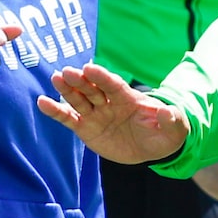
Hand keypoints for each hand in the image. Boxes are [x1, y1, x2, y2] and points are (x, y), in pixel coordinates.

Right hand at [38, 63, 188, 164]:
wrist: (150, 148)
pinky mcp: (86, 128)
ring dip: (67, 90)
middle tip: (67, 72)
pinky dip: (56, 111)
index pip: (113, 85)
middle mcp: (109, 102)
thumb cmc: (163, 134)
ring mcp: (96, 114)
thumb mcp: (174, 131)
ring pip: (79, 100)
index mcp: (129, 98)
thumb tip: (168, 112)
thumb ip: (172, 121)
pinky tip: (42, 103)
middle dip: (81, 81)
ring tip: (55, 78)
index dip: (102, 77)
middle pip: (93, 89)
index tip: (89, 69)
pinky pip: (69, 118)